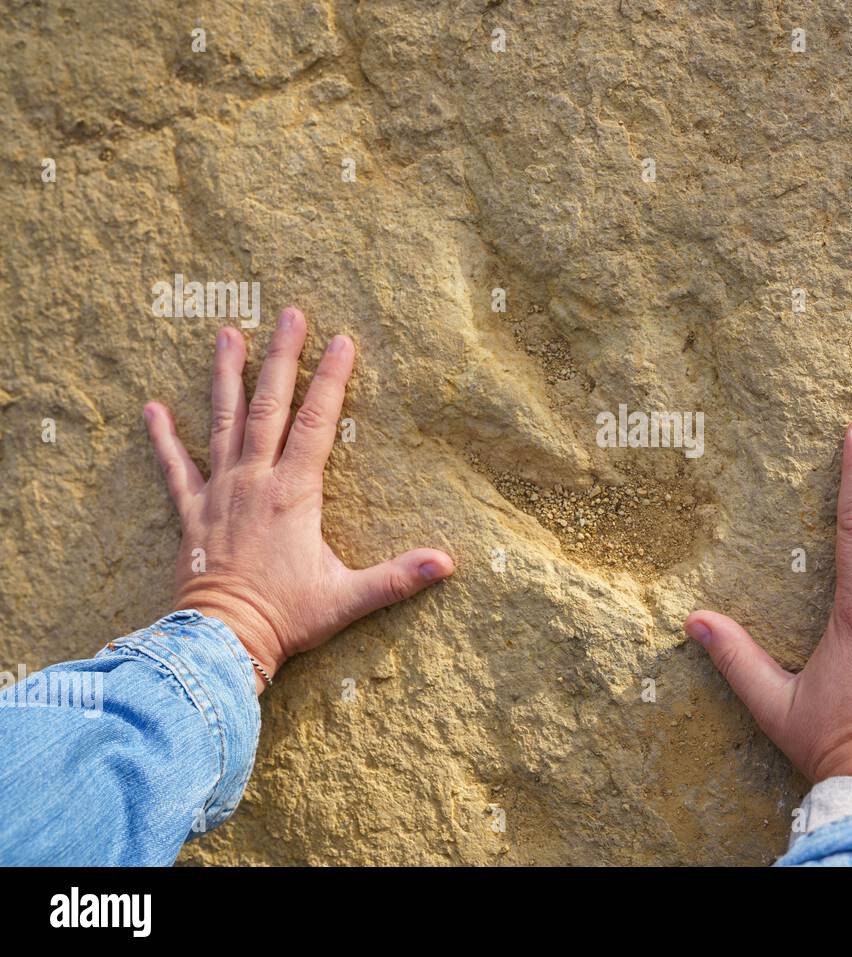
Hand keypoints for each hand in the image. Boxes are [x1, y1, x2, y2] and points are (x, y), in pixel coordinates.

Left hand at [143, 307, 454, 692]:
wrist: (220, 642)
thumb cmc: (286, 618)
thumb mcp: (348, 598)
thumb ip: (397, 578)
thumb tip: (447, 564)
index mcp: (294, 493)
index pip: (317, 423)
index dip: (331, 380)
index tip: (341, 340)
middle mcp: (255, 481)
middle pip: (269, 406)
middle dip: (283, 358)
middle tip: (290, 314)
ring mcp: (219, 493)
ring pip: (223, 422)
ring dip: (225, 377)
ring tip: (226, 334)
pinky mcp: (192, 513)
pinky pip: (174, 468)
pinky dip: (163, 438)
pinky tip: (152, 409)